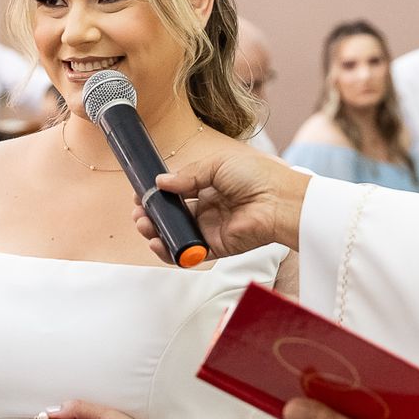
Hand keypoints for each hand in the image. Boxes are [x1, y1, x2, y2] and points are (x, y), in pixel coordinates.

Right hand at [132, 155, 308, 262]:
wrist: (278, 199)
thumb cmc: (256, 176)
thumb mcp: (217, 165)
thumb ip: (188, 175)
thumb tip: (161, 182)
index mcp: (209, 185)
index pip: (177, 192)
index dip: (158, 194)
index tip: (141, 195)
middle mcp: (209, 208)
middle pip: (173, 215)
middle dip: (152, 215)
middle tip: (139, 214)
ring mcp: (211, 228)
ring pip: (177, 234)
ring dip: (157, 232)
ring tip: (144, 226)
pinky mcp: (217, 247)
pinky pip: (189, 253)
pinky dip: (171, 251)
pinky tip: (158, 243)